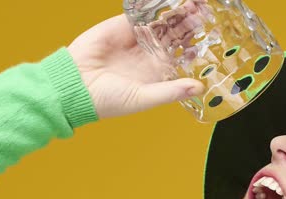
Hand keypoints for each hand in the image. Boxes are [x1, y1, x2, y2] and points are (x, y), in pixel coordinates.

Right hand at [67, 13, 204, 120]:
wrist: (75, 85)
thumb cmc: (107, 101)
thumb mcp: (144, 98)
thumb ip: (171, 91)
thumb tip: (199, 88)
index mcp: (156, 74)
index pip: (180, 57)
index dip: (194, 48)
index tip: (210, 39)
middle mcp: (147, 55)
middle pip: (174, 36)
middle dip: (189, 26)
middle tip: (205, 16)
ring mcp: (135, 39)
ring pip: (161, 22)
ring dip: (176, 15)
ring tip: (194, 6)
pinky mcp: (121, 26)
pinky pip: (141, 13)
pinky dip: (155, 7)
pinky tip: (170, 4)